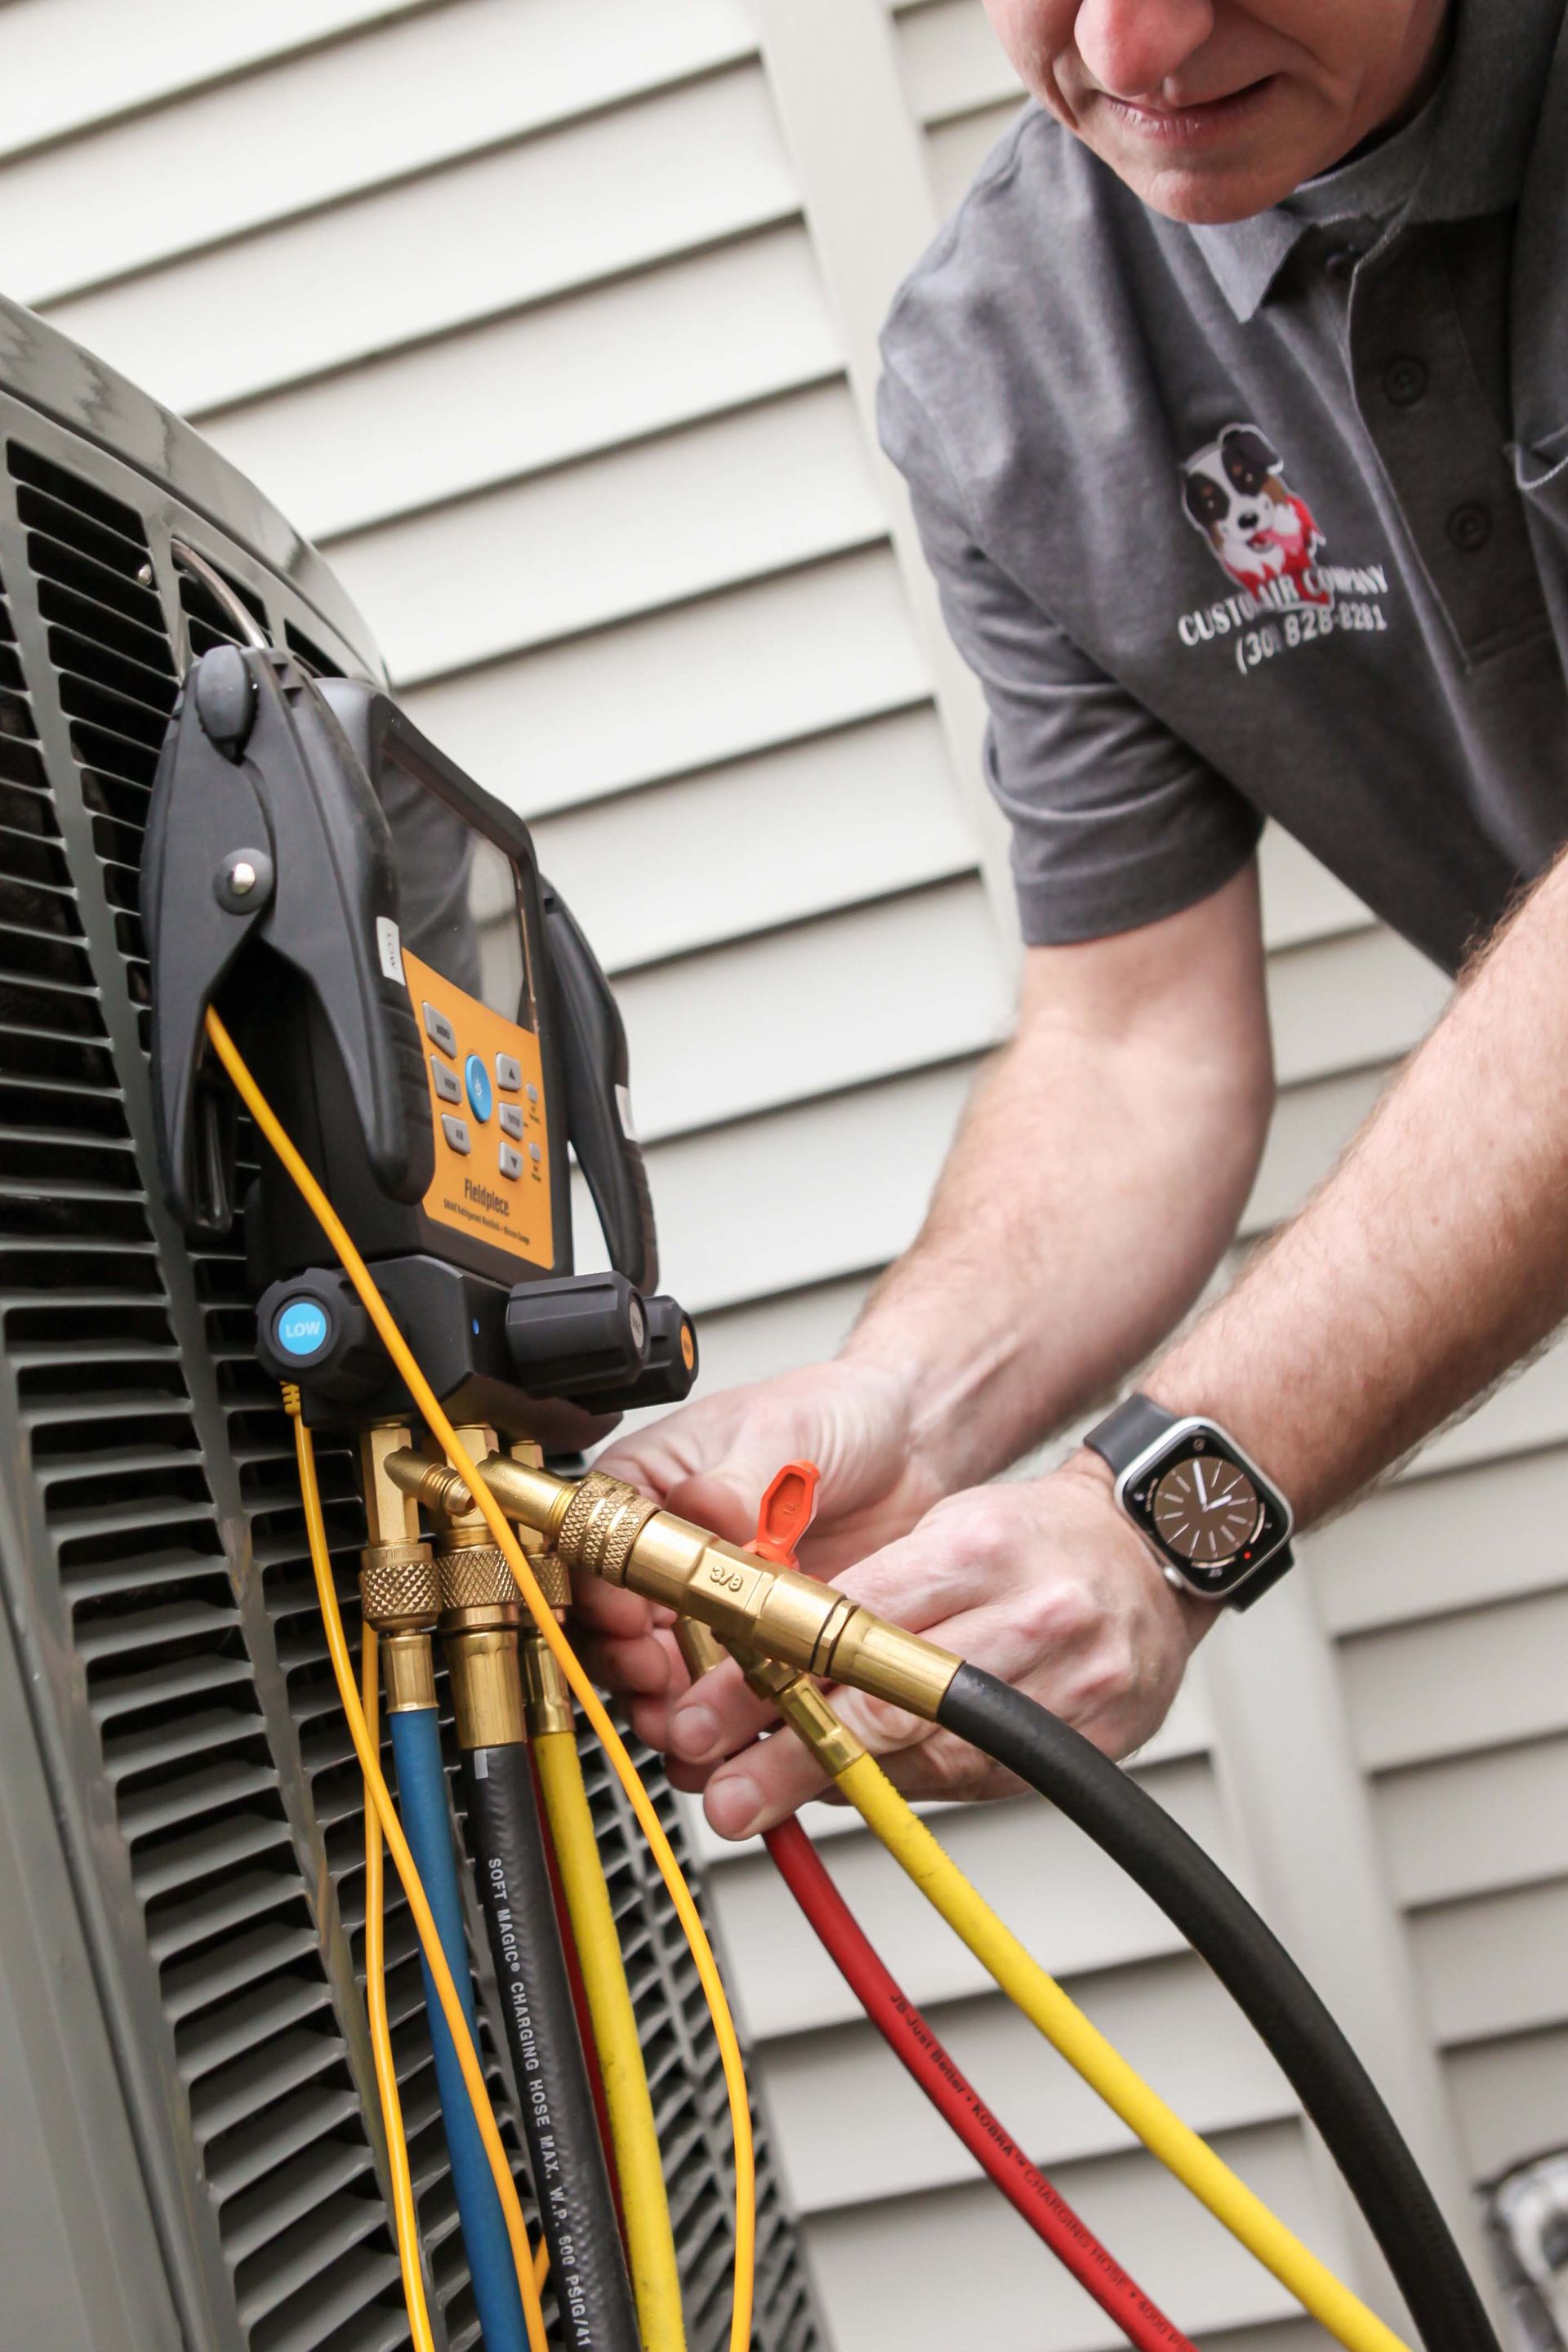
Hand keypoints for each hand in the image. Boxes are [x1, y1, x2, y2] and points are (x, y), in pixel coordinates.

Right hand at [569, 1358, 943, 1737]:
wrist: (908, 1444)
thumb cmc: (830, 1414)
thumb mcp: (782, 1430)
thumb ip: (737, 1478)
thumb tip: (701, 1507)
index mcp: (649, 1487)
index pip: (597, 1547)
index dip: (604, 1592)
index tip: (632, 1620)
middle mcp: (668, 1552)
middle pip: (614, 1625)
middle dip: (628, 1664)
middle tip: (657, 1681)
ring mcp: (710, 1603)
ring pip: (662, 1670)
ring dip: (668, 1704)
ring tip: (690, 1726)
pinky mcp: (757, 1643)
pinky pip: (727, 1692)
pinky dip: (725, 1720)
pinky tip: (736, 1737)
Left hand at [662, 1456, 1212, 1837]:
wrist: (1153, 1553)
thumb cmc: (1034, 1537)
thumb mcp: (945, 1529)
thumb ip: (861, 1593)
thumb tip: (760, 1663)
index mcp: (978, 1547)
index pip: (851, 1620)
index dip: (767, 1675)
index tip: (706, 1717)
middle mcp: (1030, 1616)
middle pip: (887, 1703)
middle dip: (793, 1753)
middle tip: (725, 1791)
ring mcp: (1068, 1686)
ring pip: (932, 1756)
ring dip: (841, 1781)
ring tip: (766, 1795)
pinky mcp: (1091, 1744)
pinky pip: (978, 1781)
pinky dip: (909, 1786)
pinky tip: (862, 1784)